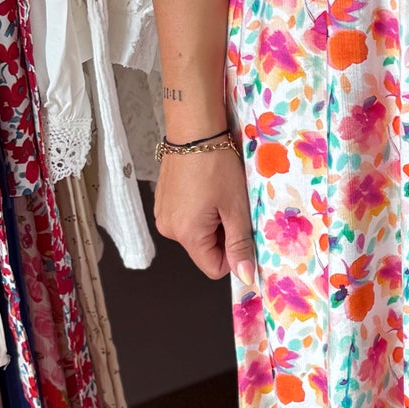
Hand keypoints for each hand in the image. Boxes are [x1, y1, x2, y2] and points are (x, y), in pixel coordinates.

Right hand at [154, 147, 256, 288]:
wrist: (194, 130)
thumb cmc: (217, 166)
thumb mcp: (235, 207)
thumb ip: (240, 244)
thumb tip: (246, 277)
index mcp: (186, 234)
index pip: (214, 268)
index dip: (233, 256)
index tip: (242, 231)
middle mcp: (169, 229)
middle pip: (204, 251)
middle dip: (223, 235)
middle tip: (232, 207)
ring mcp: (163, 214)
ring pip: (196, 234)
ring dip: (213, 222)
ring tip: (219, 195)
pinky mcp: (162, 201)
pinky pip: (186, 218)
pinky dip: (200, 210)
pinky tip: (207, 189)